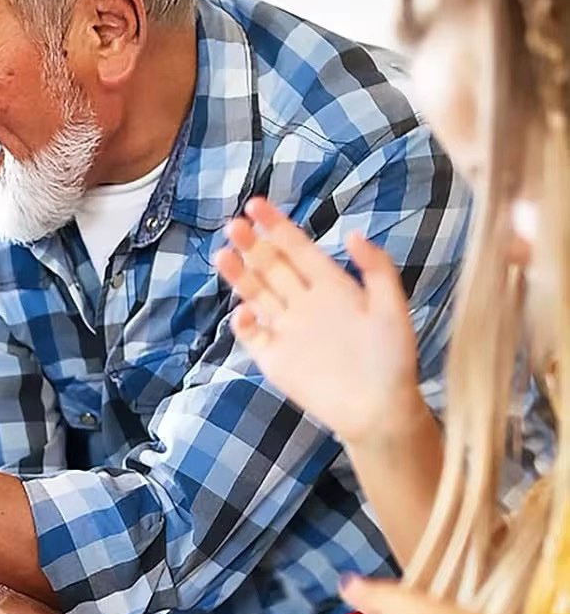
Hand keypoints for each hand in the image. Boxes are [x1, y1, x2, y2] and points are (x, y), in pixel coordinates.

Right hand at [214, 198, 424, 447]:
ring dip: (239, 274)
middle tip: (234, 224)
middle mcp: (304, 302)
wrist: (380, 409)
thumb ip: (376, 269)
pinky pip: (252, 335)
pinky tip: (243, 312)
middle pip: (270, 266)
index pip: (297, 248)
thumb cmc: (392, 359)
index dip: (276, 226)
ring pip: (255, 294)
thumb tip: (351, 233)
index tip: (256, 204)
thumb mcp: (392, 308)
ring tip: (222, 254)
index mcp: (331, 285)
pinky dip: (244, 323)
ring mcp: (286, 329)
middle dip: (251, 244)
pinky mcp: (274, 358)